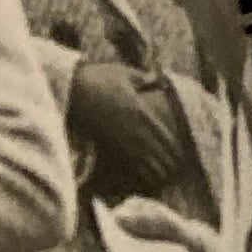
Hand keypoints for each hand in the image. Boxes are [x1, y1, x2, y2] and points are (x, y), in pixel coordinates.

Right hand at [67, 60, 201, 210]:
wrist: (69, 89)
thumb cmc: (97, 78)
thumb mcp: (124, 73)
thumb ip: (143, 78)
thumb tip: (158, 79)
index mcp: (138, 109)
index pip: (160, 132)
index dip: (171, 145)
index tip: (182, 155)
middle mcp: (129, 126)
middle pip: (152, 148)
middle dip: (165, 160)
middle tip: (177, 172)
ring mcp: (115, 135)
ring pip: (139, 156)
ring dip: (152, 167)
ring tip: (164, 178)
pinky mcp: (103, 141)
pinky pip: (121, 157)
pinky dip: (133, 167)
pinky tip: (140, 175)